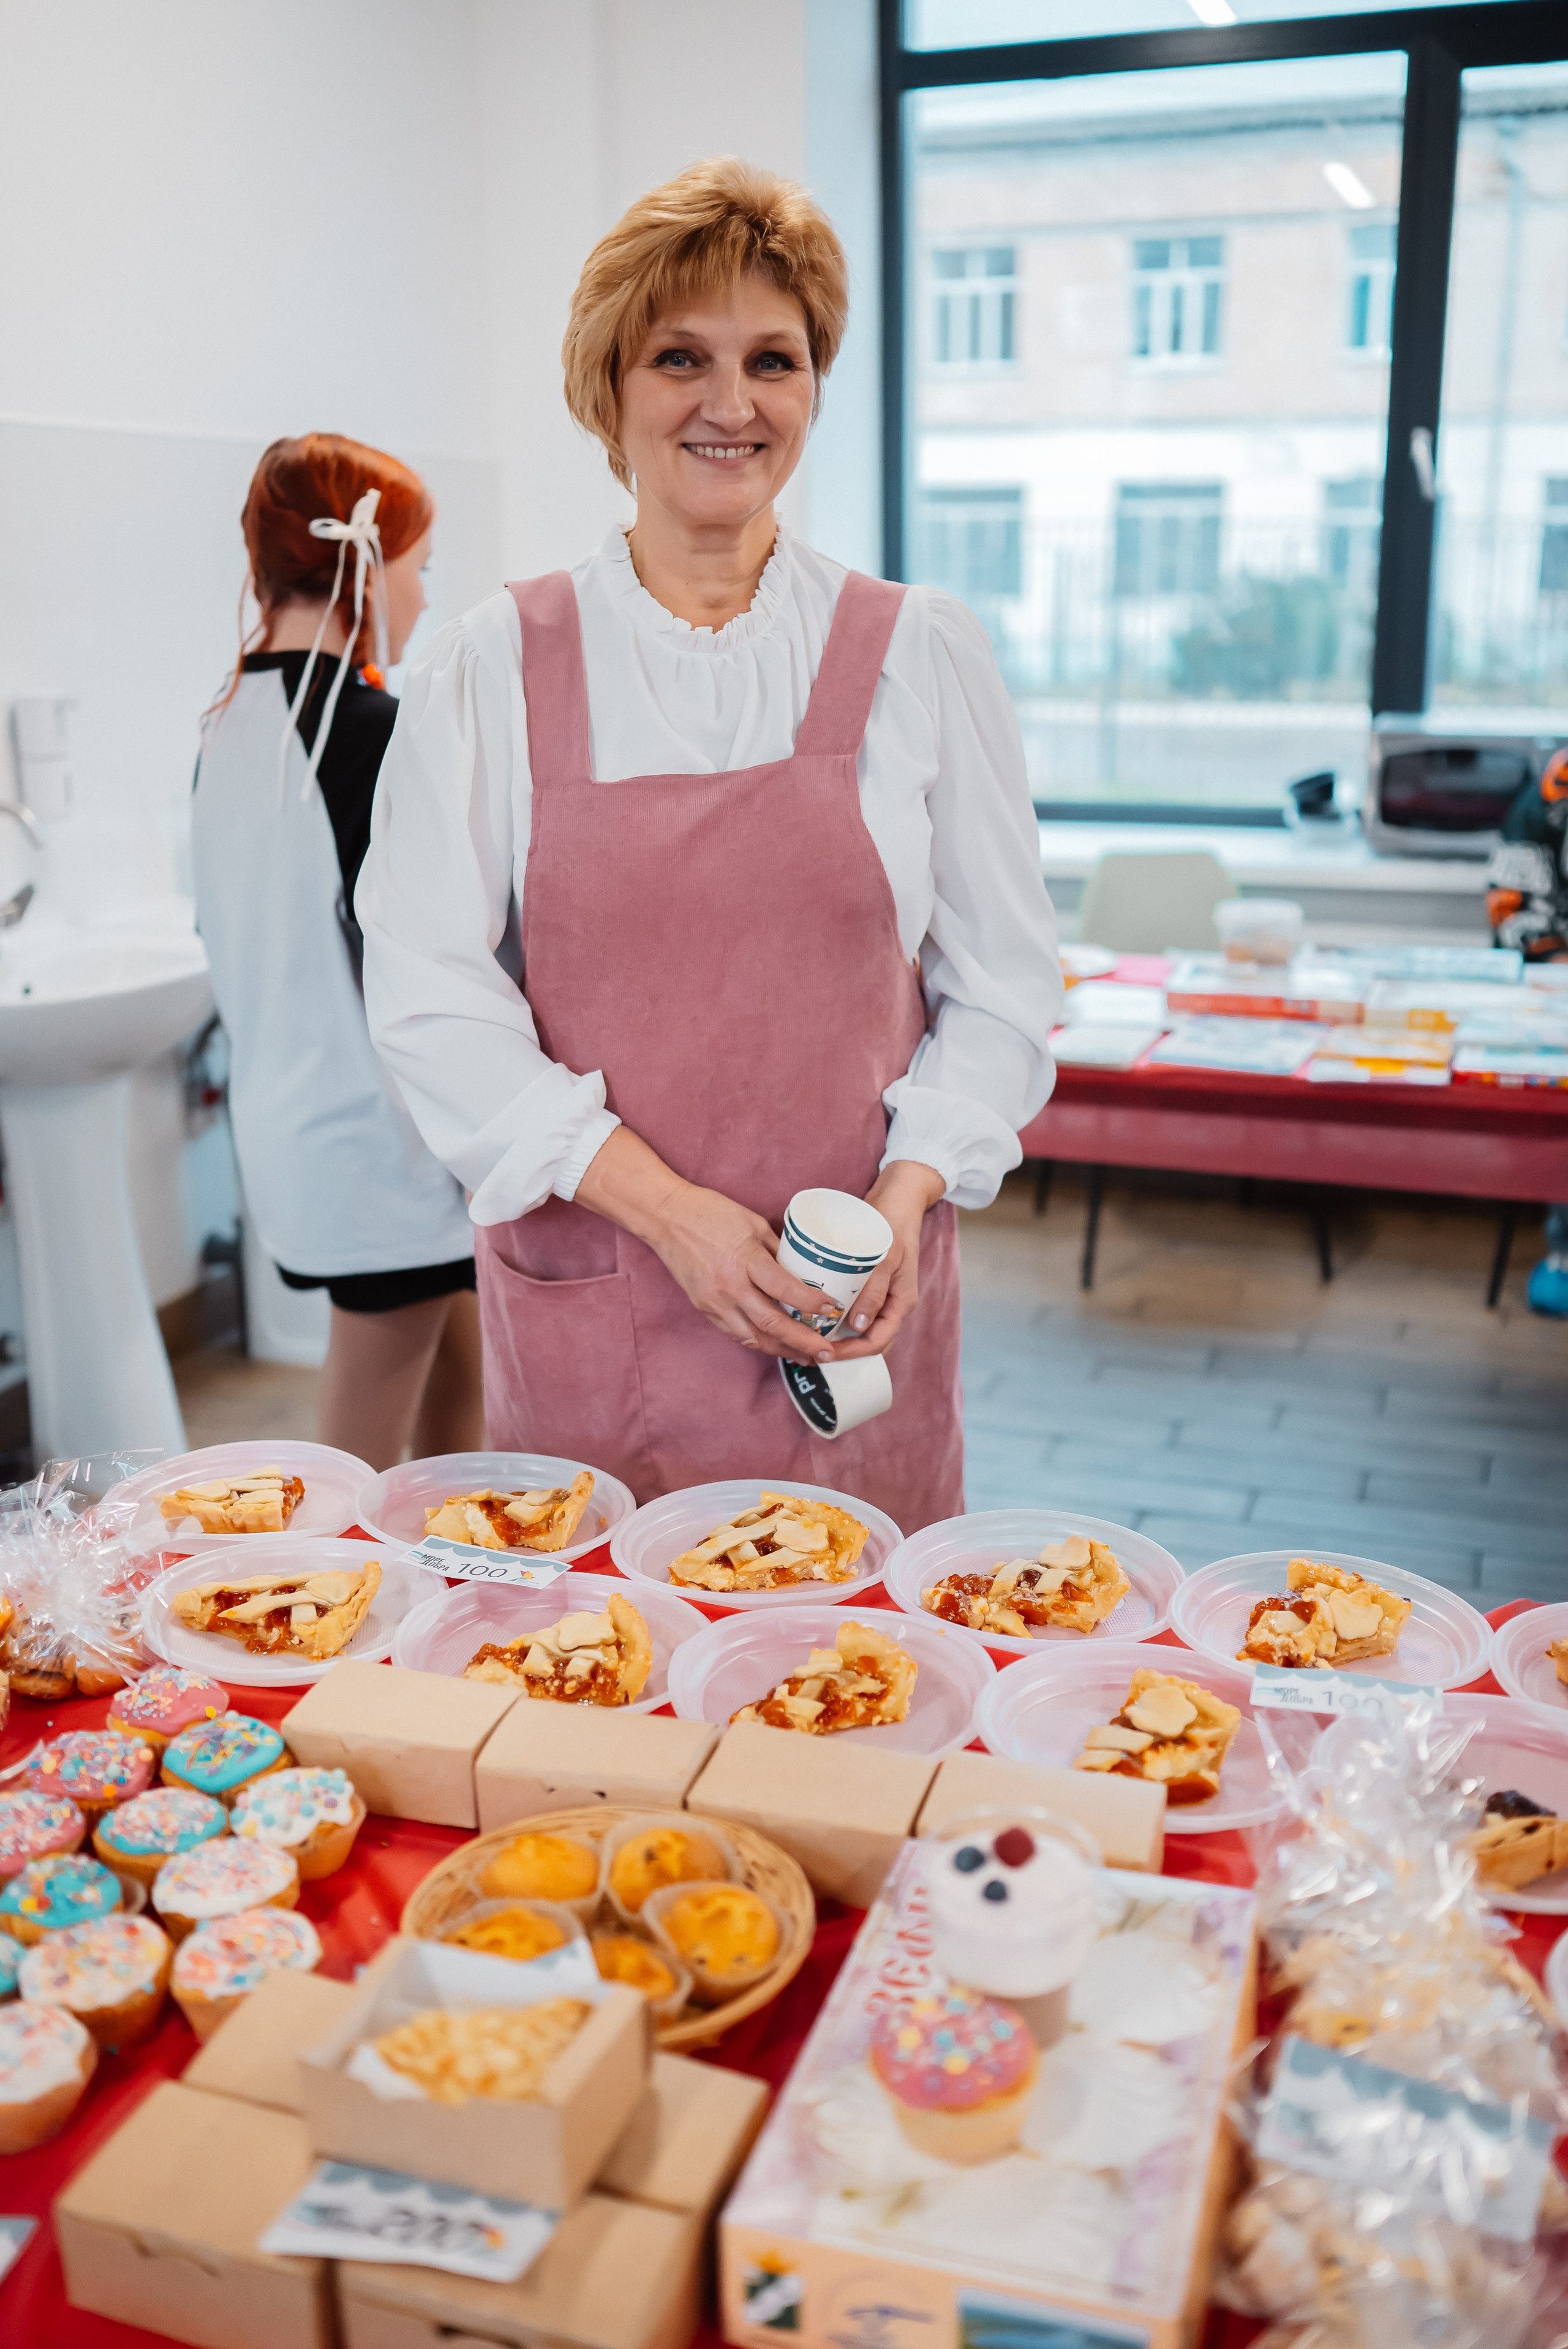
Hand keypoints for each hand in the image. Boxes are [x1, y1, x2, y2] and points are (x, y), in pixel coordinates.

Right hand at [574, 1127, 841, 1360]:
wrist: (667, 1218)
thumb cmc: (711, 1213)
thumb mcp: (754, 1224)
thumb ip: (779, 1251)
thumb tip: (806, 1272)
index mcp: (744, 1260)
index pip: (784, 1290)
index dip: (812, 1304)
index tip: (832, 1309)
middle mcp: (729, 1287)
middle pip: (771, 1325)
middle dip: (803, 1342)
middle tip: (827, 1353)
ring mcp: (715, 1302)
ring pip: (753, 1338)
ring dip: (783, 1351)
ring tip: (807, 1357)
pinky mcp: (705, 1309)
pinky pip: (736, 1333)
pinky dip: (759, 1343)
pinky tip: (777, 1346)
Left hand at [819, 1160, 945, 1362]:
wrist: (898, 1199)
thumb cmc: (892, 1223)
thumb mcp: (885, 1257)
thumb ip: (874, 1290)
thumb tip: (861, 1325)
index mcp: (901, 1302)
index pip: (878, 1341)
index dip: (853, 1353)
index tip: (826, 1353)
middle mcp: (893, 1304)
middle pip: (869, 1340)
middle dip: (843, 1350)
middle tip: (812, 1350)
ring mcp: (883, 1295)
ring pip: (862, 1328)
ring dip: (839, 1337)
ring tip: (810, 1338)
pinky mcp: (872, 1285)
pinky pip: (856, 1310)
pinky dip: (839, 1318)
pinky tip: (817, 1316)